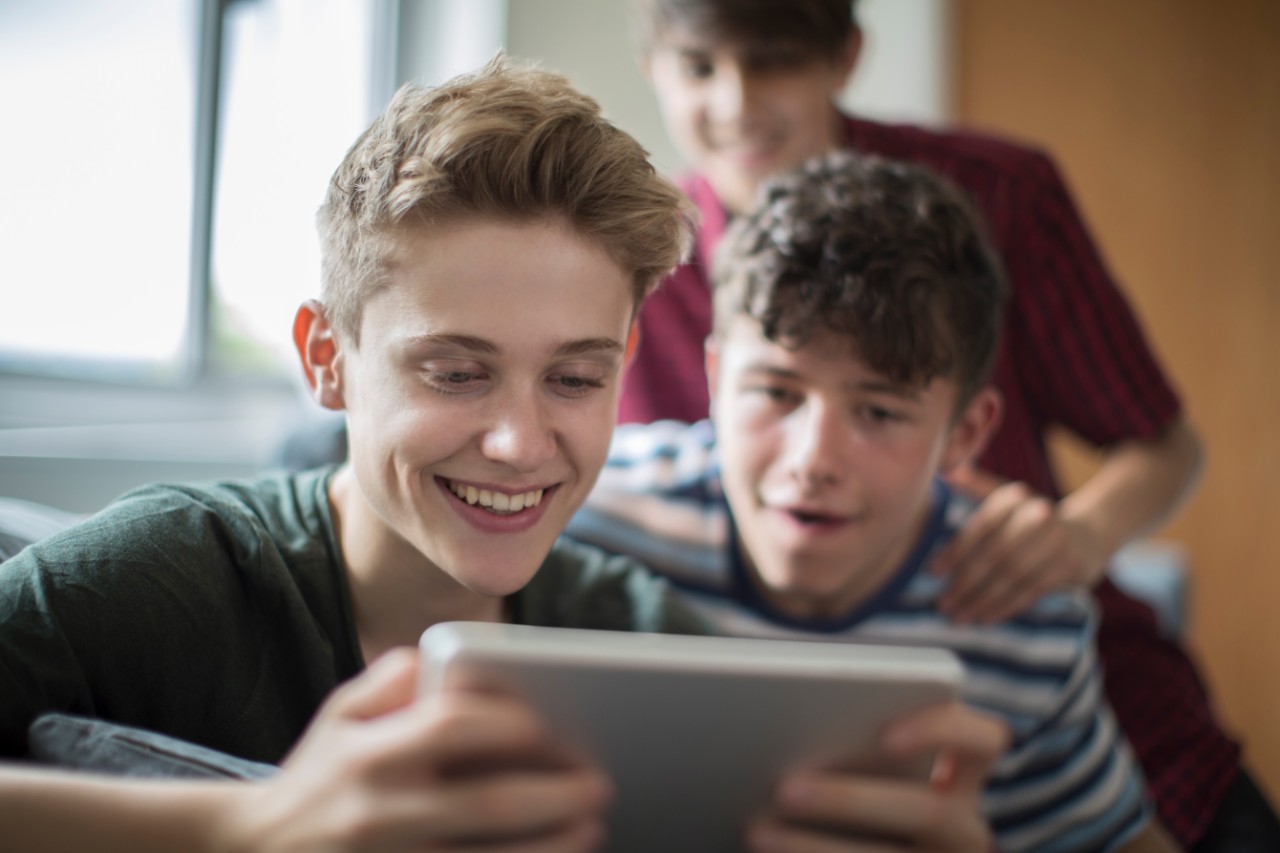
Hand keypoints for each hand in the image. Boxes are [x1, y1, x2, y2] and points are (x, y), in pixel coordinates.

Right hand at [218, 648, 610, 851]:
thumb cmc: (317, 776)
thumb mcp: (339, 712)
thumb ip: (395, 675)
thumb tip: (455, 656)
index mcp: (370, 753)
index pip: (455, 725)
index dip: (514, 722)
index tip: (559, 724)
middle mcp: (378, 812)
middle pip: (486, 805)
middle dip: (555, 796)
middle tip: (600, 786)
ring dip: (548, 850)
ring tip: (590, 832)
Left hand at [745, 702, 1007, 851]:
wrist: (901, 849)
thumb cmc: (871, 787)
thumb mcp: (878, 765)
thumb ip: (856, 741)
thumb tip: (789, 719)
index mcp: (964, 777)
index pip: (982, 740)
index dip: (940, 731)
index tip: (886, 735)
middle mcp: (964, 828)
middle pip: (927, 811)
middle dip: (851, 798)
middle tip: (784, 787)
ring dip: (815, 847)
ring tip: (757, 831)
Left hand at [932, 478, 1109, 622]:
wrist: (1088, 534)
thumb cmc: (1032, 519)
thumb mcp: (1008, 499)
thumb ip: (977, 487)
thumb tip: (950, 474)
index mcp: (1015, 498)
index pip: (979, 527)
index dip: (954, 551)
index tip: (933, 572)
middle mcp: (1037, 516)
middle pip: (994, 554)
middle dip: (965, 582)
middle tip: (944, 603)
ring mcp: (1057, 541)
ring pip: (1011, 576)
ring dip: (982, 599)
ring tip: (960, 615)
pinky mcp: (1070, 566)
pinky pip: (1032, 591)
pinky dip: (1006, 606)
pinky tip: (986, 617)